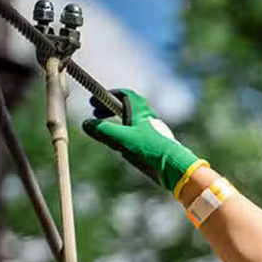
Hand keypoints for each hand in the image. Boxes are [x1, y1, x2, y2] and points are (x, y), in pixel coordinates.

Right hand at [82, 89, 200, 191]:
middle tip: (96, 115)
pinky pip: (135, 138)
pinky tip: (119, 149)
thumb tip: (86, 124)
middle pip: (126, 108)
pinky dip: (124, 138)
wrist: (175, 167)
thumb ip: (103, 130)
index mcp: (141, 111)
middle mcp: (146, 119)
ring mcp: (150, 133)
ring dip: (116, 125)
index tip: (96, 101)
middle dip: (109, 110)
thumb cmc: (151, 148)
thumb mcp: (122, 138)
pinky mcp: (152, 146)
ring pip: (130, 124)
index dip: (109, 95)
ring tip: (105, 132)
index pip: (125, 95)